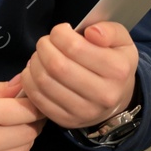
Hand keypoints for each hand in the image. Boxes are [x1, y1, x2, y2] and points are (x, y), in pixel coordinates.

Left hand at [17, 21, 137, 130]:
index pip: (74, 47)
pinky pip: (37, 98)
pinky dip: (29, 80)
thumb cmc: (113, 63)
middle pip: (56, 65)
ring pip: (44, 81)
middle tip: (47, 43)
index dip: (59, 34)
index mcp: (117, 70)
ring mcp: (84, 111)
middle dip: (43, 47)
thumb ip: (109, 30)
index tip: (61, 32)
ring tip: (41, 56)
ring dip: (34, 62)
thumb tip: (92, 33)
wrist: (116, 98)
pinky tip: (36, 72)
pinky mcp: (66, 120)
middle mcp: (103, 94)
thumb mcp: (121, 40)